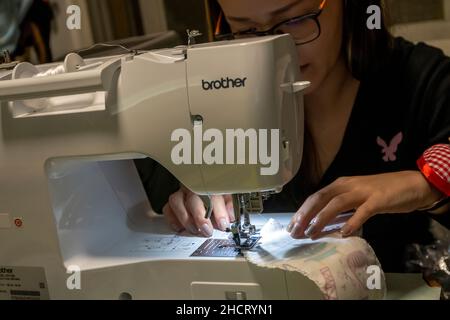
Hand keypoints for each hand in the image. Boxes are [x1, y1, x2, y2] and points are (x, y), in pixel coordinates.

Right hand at [163, 186, 234, 236]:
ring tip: (195, 230)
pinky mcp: (173, 202)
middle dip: (200, 217)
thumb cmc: (217, 194)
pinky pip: (167, 209)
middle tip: (207, 230)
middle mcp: (194, 187)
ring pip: (176, 201)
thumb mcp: (228, 196)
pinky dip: (173, 220)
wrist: (204, 188)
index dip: (219, 211)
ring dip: (185, 218)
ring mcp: (182, 193)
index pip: (214, 195)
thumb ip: (230, 205)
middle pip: (193, 198)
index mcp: (210, 184)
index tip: (223, 223)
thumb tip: (231, 216)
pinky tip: (180, 228)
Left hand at [287, 171, 442, 239]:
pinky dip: (351, 222)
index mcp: (340, 185)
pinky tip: (343, 233)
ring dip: (321, 219)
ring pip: (336, 204)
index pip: (315, 197)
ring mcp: (363, 191)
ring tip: (311, 234)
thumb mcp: (355, 197)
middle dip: (305, 216)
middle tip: (295, 232)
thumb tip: (320, 223)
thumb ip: (339, 208)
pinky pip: (362, 212)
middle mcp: (347, 185)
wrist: (411, 184)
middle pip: (320, 198)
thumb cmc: (380, 192)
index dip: (302, 211)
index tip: (291, 226)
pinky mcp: (378, 200)